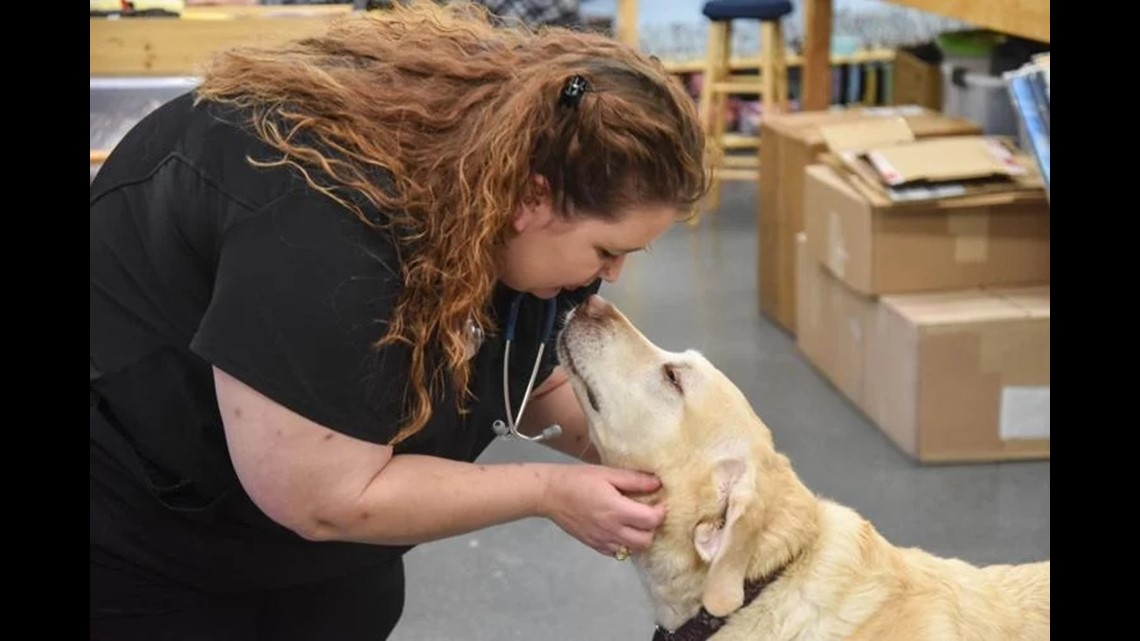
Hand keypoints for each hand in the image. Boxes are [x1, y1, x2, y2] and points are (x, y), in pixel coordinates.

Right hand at [539, 464, 665, 558]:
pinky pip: (617, 552)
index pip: (651, 520)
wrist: (550, 494)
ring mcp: (603, 541)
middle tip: (648, 513)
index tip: (659, 502)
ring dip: (640, 538)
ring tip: (636, 522)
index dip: (660, 512)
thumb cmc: (579, 479)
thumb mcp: (608, 473)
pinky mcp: (594, 545)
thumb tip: (658, 483)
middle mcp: (612, 530)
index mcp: (617, 510)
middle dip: (652, 527)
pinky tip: (621, 530)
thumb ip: (634, 480)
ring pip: (633, 550)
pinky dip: (624, 544)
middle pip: (646, 540)